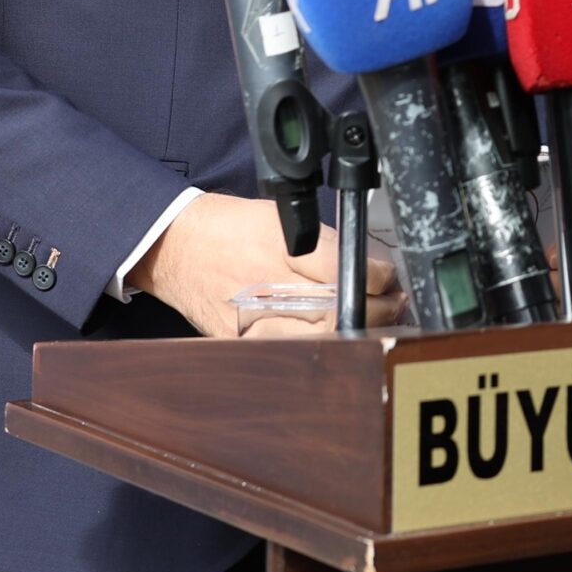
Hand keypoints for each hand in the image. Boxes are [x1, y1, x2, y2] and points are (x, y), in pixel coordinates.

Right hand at [132, 193, 403, 337]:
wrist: (178, 245)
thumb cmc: (233, 228)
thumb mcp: (283, 219)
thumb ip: (325, 246)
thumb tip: (369, 268)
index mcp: (278, 247)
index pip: (343, 270)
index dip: (377, 277)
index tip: (388, 278)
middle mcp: (265, 286)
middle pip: (337, 310)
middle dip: (377, 309)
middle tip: (393, 303)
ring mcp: (250, 320)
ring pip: (319, 338)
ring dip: (355, 331)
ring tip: (372, 322)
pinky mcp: (239, 342)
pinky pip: (289, 351)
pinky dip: (319, 346)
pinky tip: (335, 337)